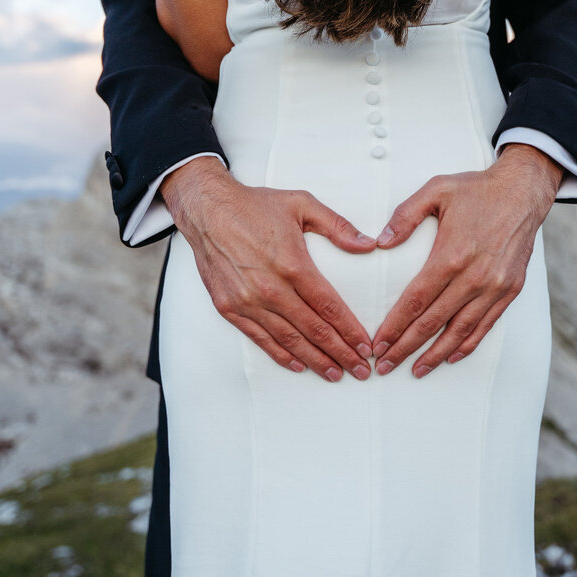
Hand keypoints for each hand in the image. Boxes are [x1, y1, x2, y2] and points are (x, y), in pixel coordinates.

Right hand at [160, 157, 377, 381]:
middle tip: (360, 370)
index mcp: (293, 264)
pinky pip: (260, 338)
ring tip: (335, 373)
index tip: (366, 347)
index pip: (329, 307)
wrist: (207, 209)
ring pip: (289, 340)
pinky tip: (298, 364)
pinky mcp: (229, 307)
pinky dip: (280, 354)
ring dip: (314, 360)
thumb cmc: (254, 206)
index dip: (350, 331)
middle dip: (340, 352)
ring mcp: (248, 301)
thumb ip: (338, 226)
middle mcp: (270, 288)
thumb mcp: (302, 203)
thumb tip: (368, 244)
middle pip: (313, 330)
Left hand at [370, 144, 561, 377]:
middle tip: (385, 365)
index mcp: (451, 255)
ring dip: (436, 354)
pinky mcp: (510, 289)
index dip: (395, 326)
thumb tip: (380, 242)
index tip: (378, 343)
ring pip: (460, 330)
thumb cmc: (476, 190)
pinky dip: (468, 343)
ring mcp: (495, 286)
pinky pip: (486, 324)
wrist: (523, 191)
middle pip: (433, 322)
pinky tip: (451, 355)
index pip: (415, 301)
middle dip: (406, 347)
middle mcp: (474, 276)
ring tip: (416, 370)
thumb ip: (405, 215)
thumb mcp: (436, 189)